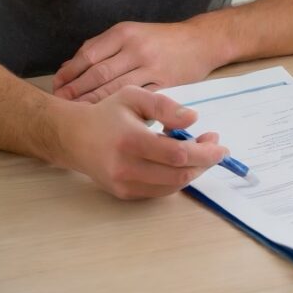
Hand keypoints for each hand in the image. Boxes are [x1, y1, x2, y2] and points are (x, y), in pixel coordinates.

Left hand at [52, 20, 218, 101]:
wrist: (200, 41)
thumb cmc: (161, 39)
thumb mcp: (131, 32)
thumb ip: (103, 47)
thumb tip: (70, 66)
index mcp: (124, 33)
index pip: (89, 54)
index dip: (70, 72)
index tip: (57, 86)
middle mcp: (136, 48)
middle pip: (99, 73)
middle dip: (76, 90)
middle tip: (61, 104)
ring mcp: (151, 66)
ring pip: (115, 88)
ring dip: (93, 102)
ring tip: (77, 113)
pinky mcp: (165, 84)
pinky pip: (138, 99)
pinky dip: (121, 109)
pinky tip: (109, 117)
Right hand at [63, 85, 227, 198]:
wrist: (74, 138)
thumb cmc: (107, 113)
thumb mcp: (134, 97)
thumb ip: (165, 106)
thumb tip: (194, 119)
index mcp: (130, 140)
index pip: (177, 154)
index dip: (204, 152)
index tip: (219, 142)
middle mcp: (127, 168)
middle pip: (178, 174)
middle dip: (203, 162)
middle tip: (213, 146)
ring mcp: (125, 185)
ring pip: (172, 186)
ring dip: (192, 170)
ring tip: (197, 149)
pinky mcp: (125, 194)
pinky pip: (160, 191)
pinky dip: (176, 177)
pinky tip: (177, 160)